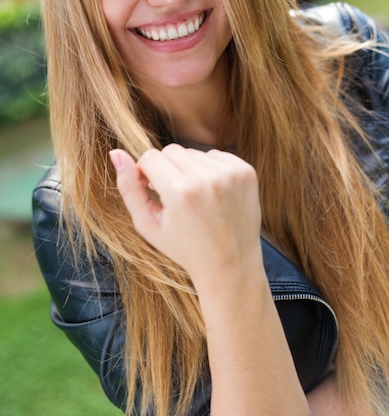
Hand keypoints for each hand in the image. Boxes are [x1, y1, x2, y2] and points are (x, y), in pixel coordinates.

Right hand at [109, 144, 262, 289]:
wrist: (231, 265)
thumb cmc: (184, 248)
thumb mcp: (148, 224)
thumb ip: (129, 188)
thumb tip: (115, 152)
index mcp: (180, 192)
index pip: (150, 157)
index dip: (148, 174)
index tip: (156, 192)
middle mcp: (208, 179)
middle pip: (173, 150)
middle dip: (169, 169)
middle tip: (176, 198)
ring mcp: (230, 174)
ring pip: (195, 152)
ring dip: (191, 169)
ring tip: (197, 199)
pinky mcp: (246, 172)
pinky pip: (217, 155)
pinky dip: (212, 169)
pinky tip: (214, 194)